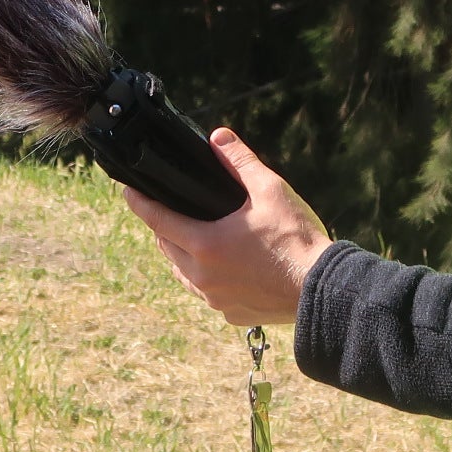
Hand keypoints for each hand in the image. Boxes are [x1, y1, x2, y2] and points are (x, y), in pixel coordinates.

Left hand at [121, 127, 334, 326]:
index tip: (128, 191)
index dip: (140, 203)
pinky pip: (207, 293)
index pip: (158, 219)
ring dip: (184, 254)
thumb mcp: (269, 190)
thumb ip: (239, 162)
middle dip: (166, 227)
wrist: (322, 289)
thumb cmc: (296, 238)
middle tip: (173, 209)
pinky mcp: (230, 314)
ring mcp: (215, 299)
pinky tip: (226, 266)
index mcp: (205, 244)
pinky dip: (208, 277)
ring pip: (184, 273)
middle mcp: (202, 276)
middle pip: (168, 247)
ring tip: (197, 237)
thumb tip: (217, 138)